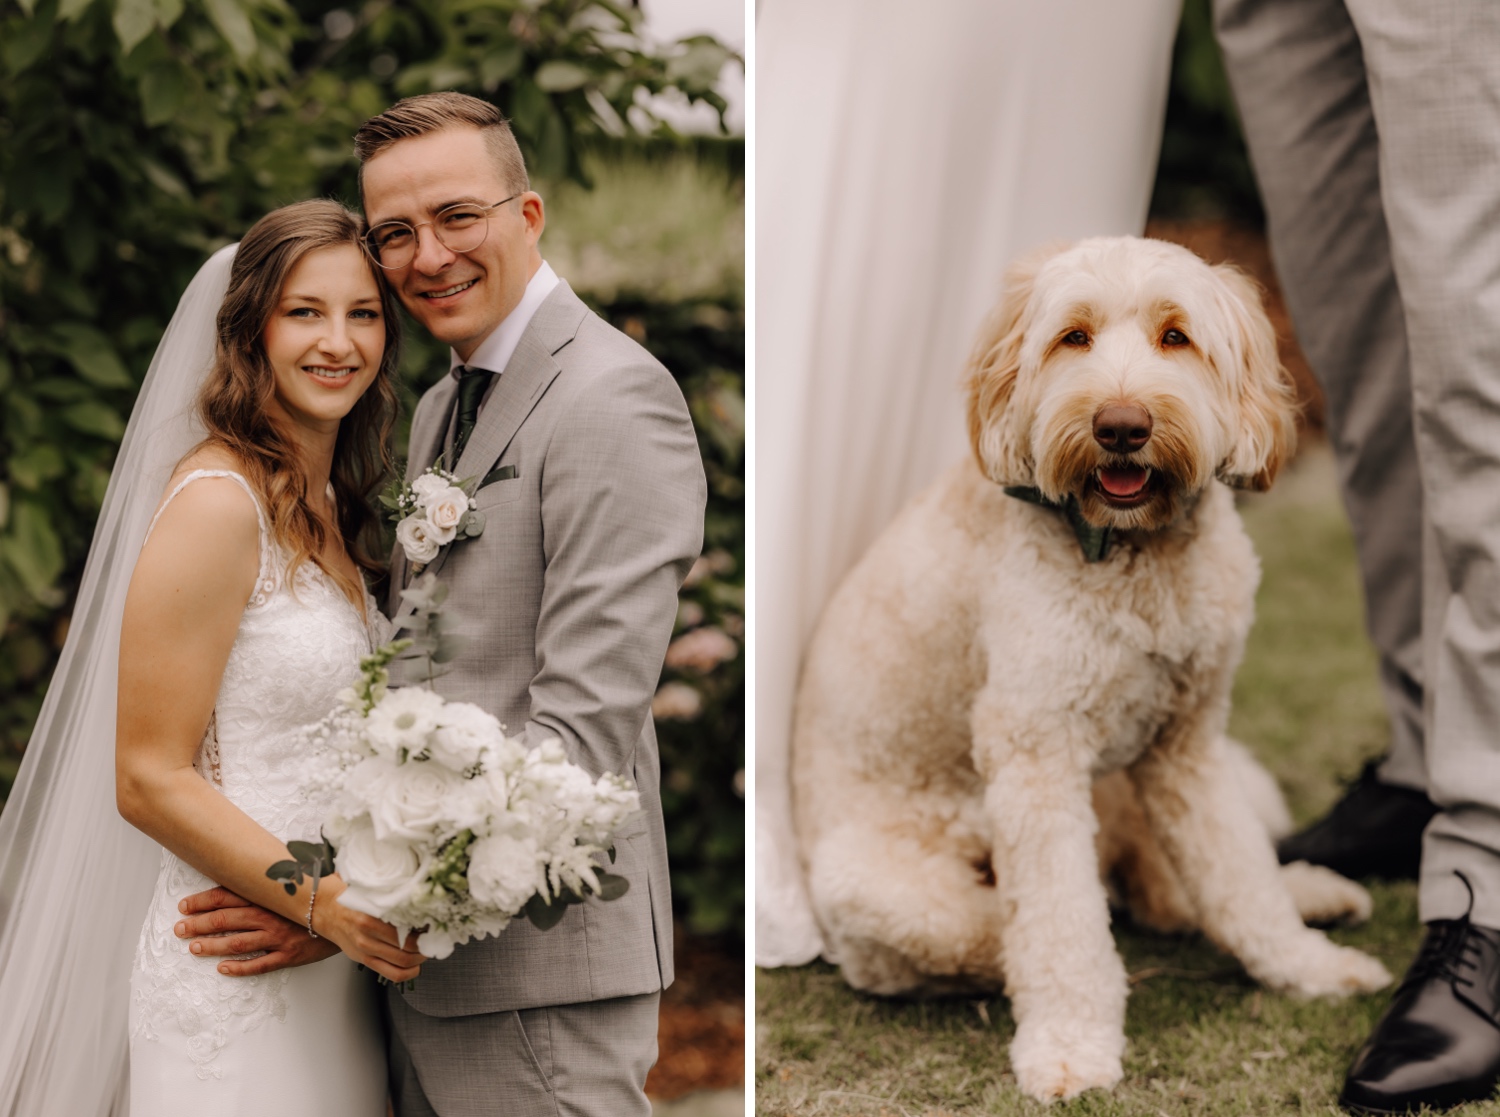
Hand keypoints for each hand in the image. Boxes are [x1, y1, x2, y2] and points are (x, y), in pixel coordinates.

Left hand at [176, 886, 340, 975]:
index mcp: (270, 896)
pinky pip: (260, 964)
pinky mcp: (289, 955)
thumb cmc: (323, 895)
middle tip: (179, 928)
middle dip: (200, 923)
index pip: (229, 896)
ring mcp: (279, 937)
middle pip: (227, 919)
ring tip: (193, 947)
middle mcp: (271, 916)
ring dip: (213, 945)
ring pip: (238, 942)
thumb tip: (257, 859)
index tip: (185, 906)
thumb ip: (278, 872)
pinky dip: (240, 967)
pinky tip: (223, 968)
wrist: (350, 916)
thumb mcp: (302, 876)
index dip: (204, 901)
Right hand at [310, 879, 425, 983]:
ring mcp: (365, 952)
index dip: (425, 930)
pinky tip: (415, 965)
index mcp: (370, 919)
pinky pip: (392, 974)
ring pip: (402, 964)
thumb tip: (420, 905)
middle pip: (407, 950)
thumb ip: (391, 902)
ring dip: (420, 959)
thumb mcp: (370, 895)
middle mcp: (367, 938)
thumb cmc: (352, 900)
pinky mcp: (364, 960)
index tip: (434, 925)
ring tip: (426, 950)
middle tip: (433, 938)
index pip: (406, 930)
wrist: (327, 911)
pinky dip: (409, 973)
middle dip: (426, 946)